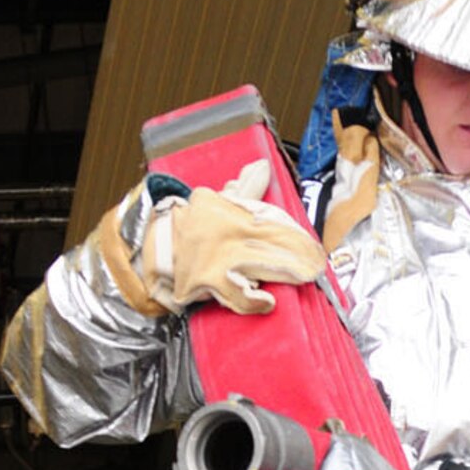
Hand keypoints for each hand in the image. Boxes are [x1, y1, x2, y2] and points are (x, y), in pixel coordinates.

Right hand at [139, 158, 326, 314]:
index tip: (315, 249)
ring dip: (286, 270)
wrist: (151, 251)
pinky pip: (236, 293)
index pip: (270, 218)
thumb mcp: (214, 202)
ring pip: (259, 263)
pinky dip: (252, 300)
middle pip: (272, 239)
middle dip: (300, 252)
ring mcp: (217, 256)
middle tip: (318, 264)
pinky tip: (268, 302)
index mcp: (228, 207)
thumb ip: (243, 188)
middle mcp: (225, 230)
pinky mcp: (207, 281)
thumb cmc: (190, 229)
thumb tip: (262, 167)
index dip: (296, 236)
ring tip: (306, 275)